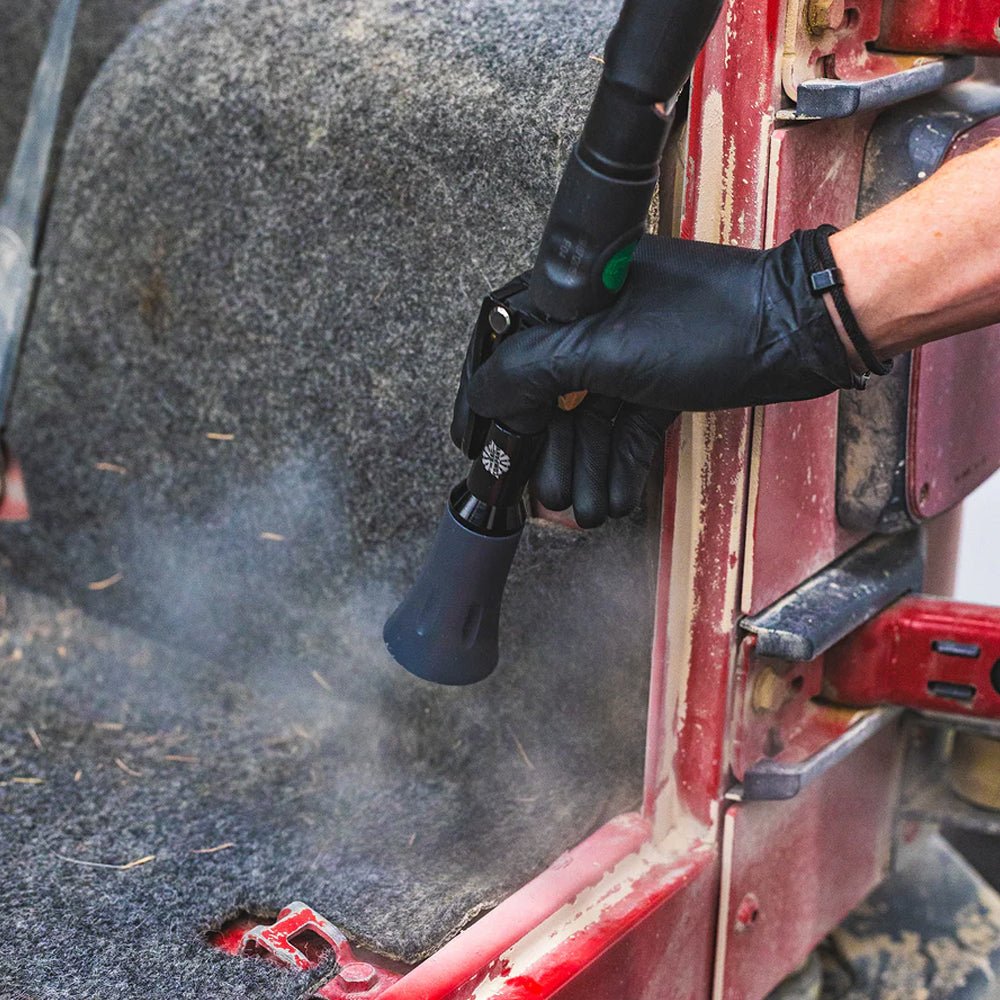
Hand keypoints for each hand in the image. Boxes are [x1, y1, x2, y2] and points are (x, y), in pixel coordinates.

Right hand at [462, 231, 858, 526]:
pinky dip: (620, 459)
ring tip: (585, 509)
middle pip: (550, 392)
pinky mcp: (660, 375)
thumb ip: (535, 370)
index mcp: (574, 291)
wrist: (802, 333)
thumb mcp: (609, 350)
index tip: (479, 445)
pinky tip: (615, 495)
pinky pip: (626, 422)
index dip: (491, 402)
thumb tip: (483, 391)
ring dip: (587, 465)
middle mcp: (596, 314)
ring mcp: (629, 345)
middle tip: (547, 495)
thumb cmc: (716, 326)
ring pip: (590, 414)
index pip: (509, 346)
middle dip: (551, 451)